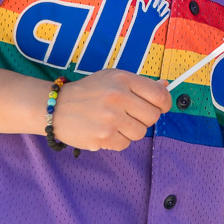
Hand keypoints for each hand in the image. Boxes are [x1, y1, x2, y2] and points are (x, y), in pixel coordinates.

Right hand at [51, 70, 172, 151]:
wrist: (56, 107)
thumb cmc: (90, 92)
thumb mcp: (114, 79)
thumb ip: (141, 84)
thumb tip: (167, 87)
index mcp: (123, 79)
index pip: (159, 95)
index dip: (164, 104)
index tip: (160, 107)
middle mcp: (117, 97)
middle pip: (152, 116)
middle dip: (145, 118)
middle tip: (131, 116)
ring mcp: (109, 118)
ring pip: (140, 133)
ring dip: (131, 131)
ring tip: (115, 123)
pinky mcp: (101, 137)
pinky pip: (125, 144)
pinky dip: (118, 141)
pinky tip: (105, 131)